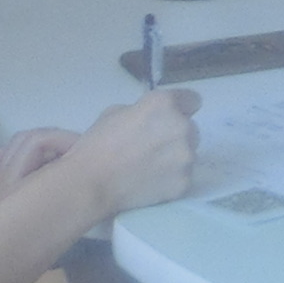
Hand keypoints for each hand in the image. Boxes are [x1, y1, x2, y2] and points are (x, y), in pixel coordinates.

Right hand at [18, 87, 197, 225]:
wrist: (91, 182)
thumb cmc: (98, 143)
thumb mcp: (117, 112)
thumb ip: (145, 111)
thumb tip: (155, 119)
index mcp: (165, 104)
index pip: (192, 100)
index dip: (181, 108)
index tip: (169, 118)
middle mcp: (182, 127)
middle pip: (191, 128)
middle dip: (176, 135)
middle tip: (153, 146)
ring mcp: (186, 157)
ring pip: (188, 153)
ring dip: (175, 157)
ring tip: (149, 167)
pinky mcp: (184, 182)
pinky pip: (183, 176)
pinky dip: (171, 178)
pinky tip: (150, 182)